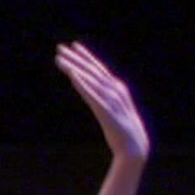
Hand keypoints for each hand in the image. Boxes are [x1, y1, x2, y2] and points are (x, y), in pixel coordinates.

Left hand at [58, 43, 147, 161]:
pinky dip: (82, 84)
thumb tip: (93, 91)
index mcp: (117, 89)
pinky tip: (72, 75)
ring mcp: (111, 101)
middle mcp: (115, 91)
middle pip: (92, 70)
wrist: (134, 149)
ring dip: (74, 67)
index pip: (98, 69)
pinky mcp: (106, 112)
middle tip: (60, 47)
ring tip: (60, 58)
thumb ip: (105, 99)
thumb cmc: (122, 131)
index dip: (86, 56)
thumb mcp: (112, 110)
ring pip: (90, 79)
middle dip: (76, 58)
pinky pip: (92, 95)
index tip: (73, 46)